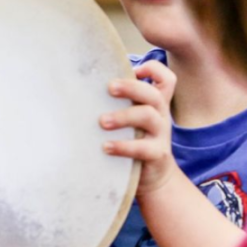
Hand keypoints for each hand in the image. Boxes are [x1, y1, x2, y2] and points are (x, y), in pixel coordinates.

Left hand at [100, 61, 185, 196]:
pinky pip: (143, 148)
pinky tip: (106, 147)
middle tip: (109, 88)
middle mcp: (160, 115)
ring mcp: (161, 135)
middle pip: (154, 94)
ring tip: (102, 122)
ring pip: (148, 116)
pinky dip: (124, 146)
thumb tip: (79, 87)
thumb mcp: (132, 120)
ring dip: (123, 116)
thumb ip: (117, 103)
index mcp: (154, 104)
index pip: (166, 79)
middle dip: (131, 87)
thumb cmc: (134, 141)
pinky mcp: (157, 154)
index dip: (154, 70)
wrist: (154, 177)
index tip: (133, 70)